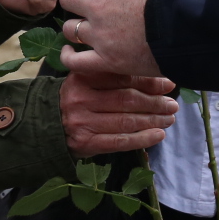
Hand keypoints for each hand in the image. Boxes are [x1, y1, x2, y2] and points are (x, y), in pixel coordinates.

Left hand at [58, 0, 165, 78]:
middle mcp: (97, 4)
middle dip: (75, 3)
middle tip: (86, 10)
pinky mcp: (104, 59)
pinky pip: (73, 60)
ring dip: (75, 29)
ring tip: (85, 32)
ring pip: (68, 28)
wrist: (184, 29)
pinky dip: (68, 56)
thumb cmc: (172, 1)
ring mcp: (98, 33)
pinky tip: (70, 52)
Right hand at [60, 69, 177, 155]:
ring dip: (152, 120)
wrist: (45, 123)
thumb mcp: (88, 79)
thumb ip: (114, 76)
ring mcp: (83, 122)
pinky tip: (158, 135)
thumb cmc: (75, 97)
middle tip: (172, 104)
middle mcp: (82, 98)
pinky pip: (119, 141)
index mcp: (84, 77)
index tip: (168, 84)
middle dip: (154, 103)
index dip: (148, 82)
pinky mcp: (86, 143)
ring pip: (125, 121)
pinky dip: (142, 139)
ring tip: (169, 119)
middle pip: (126, 100)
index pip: (122, 78)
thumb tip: (155, 78)